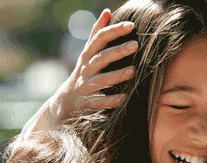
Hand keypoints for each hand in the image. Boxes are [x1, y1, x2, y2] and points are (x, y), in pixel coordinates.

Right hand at [48, 9, 137, 123]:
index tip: (131, 25)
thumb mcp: (88, 51)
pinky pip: (102, 101)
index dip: (114, 30)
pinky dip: (112, 100)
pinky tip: (125, 96)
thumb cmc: (84, 70)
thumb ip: (97, 33)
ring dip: (117, 75)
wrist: (67, 99)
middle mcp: (86, 69)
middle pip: (102, 57)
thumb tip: (107, 11)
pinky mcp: (90, 102)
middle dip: (118, 51)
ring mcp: (88, 85)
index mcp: (88, 54)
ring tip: (133, 70)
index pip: (100, 38)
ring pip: (102, 80)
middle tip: (135, 45)